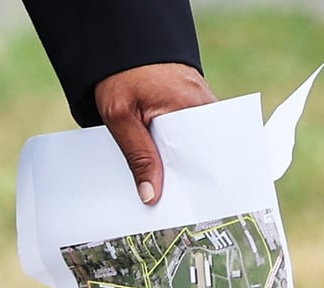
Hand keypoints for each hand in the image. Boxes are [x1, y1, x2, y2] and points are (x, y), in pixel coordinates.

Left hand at [95, 63, 216, 204]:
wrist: (118, 42)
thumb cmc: (120, 74)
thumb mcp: (120, 116)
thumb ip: (137, 155)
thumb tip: (151, 196)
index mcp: (193, 107)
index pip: (206, 154)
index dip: (198, 181)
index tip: (192, 206)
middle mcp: (203, 107)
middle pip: (200, 154)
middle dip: (188, 180)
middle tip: (176, 209)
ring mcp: (197, 107)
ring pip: (191, 148)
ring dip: (178, 167)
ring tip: (167, 196)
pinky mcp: (186, 109)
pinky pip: (183, 138)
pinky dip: (172, 153)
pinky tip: (160, 173)